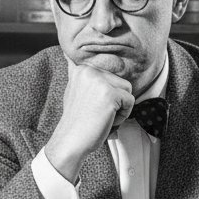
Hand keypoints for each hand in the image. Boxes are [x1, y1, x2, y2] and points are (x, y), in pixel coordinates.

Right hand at [44, 61, 133, 181]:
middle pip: (121, 82)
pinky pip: (130, 101)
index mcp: (82, 68)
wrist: (70, 141)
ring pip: (127, 90)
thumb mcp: (74, 90)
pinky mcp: (110, 94)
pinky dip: (123, 115)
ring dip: (120, 107)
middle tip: (97, 113)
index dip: (106, 95)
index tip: (92, 106)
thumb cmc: (77, 121)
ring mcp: (100, 81)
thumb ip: (80, 76)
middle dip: (115, 101)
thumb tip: (68, 56)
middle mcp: (90, 70)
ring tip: (102, 116)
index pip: (111, 76)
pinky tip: (107, 120)